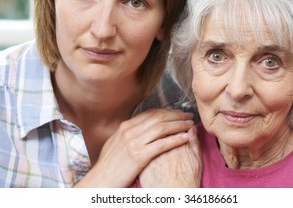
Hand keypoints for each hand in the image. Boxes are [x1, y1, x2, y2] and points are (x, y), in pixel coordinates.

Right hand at [74, 109, 193, 186]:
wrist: (101, 179)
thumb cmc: (109, 165)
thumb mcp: (116, 142)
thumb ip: (129, 133)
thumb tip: (141, 126)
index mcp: (126, 126)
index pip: (151, 113)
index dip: (168, 111)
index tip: (178, 113)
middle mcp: (130, 131)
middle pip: (159, 117)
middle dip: (177, 115)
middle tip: (189, 116)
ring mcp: (134, 142)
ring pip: (162, 128)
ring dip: (179, 125)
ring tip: (191, 126)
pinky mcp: (139, 155)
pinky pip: (162, 144)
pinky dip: (176, 139)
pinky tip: (185, 138)